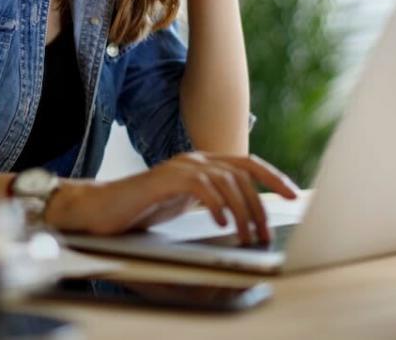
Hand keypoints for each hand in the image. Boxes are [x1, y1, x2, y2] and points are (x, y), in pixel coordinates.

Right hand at [44, 152, 299, 244]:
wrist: (102, 209)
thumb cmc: (143, 209)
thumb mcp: (185, 205)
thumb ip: (211, 203)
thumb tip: (243, 219)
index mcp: (203, 164)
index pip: (247, 164)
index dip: (273, 177)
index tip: (293, 195)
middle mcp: (195, 160)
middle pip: (242, 174)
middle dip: (259, 206)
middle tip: (263, 234)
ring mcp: (180, 167)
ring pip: (226, 181)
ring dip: (241, 211)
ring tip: (245, 236)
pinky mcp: (164, 179)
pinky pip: (200, 187)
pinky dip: (216, 205)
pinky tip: (220, 224)